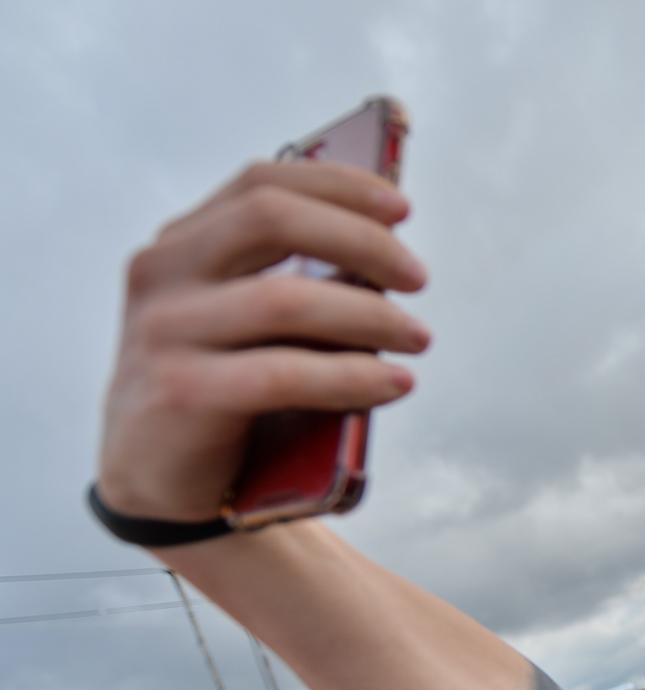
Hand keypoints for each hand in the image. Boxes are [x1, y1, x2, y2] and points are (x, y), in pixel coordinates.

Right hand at [98, 160, 429, 522]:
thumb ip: (294, 284)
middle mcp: (163, 274)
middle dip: (360, 240)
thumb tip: (387, 263)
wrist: (155, 478)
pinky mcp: (179, 393)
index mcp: (182, 244)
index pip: (262, 185)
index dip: (338, 186)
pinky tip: (394, 383)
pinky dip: (351, 376)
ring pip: (284, 300)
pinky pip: (282, 374)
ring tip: (418, 337)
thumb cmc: (223, 390)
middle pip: (271, 219)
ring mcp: (164, 331)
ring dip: (370, 315)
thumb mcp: (250, 325)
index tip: (401, 209)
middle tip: (417, 277)